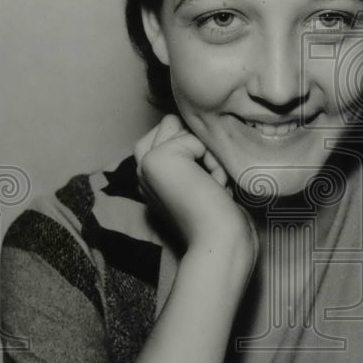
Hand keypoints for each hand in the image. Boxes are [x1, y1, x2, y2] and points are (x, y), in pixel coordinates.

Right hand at [135, 115, 257, 265]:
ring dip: (207, 153)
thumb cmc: (219, 215)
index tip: (205, 186)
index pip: (169, 131)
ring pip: (181, 126)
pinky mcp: (156, 159)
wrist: (220, 240)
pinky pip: (195, 139)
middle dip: (199, 145)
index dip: (196, 149)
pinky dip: (212, 162)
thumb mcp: (201, 178)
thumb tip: (191, 123)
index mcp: (149, 175)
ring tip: (210, 185)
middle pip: (171, 122)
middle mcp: (141, 169)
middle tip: (208, 182)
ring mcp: (145, 163)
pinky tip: (211, 187)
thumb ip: (189, 153)